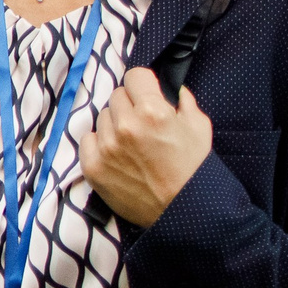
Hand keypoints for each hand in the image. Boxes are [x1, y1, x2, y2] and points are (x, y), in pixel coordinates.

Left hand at [82, 67, 211, 227]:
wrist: (183, 211)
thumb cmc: (194, 168)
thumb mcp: (199, 126)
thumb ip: (183, 100)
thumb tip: (171, 88)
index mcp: (152, 111)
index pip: (134, 76)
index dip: (143, 85)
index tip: (147, 94)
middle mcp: (125, 126)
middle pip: (117, 96)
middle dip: (131, 105)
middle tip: (143, 123)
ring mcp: (106, 147)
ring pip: (102, 117)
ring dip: (115, 124)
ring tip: (133, 142)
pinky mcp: (93, 166)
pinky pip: (88, 139)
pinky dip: (100, 143)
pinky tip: (117, 154)